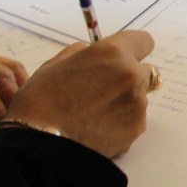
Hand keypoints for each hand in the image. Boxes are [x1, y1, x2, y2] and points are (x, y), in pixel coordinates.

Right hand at [3, 31, 156, 157]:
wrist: (41, 144)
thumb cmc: (41, 101)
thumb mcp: (56, 65)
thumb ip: (84, 54)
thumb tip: (96, 55)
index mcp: (112, 53)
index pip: (143, 41)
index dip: (133, 49)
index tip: (124, 57)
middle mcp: (131, 75)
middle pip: (145, 71)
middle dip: (129, 77)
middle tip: (104, 90)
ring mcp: (137, 103)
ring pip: (139, 97)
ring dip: (124, 101)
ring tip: (94, 115)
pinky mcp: (137, 128)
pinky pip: (134, 120)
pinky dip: (121, 123)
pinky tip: (97, 129)